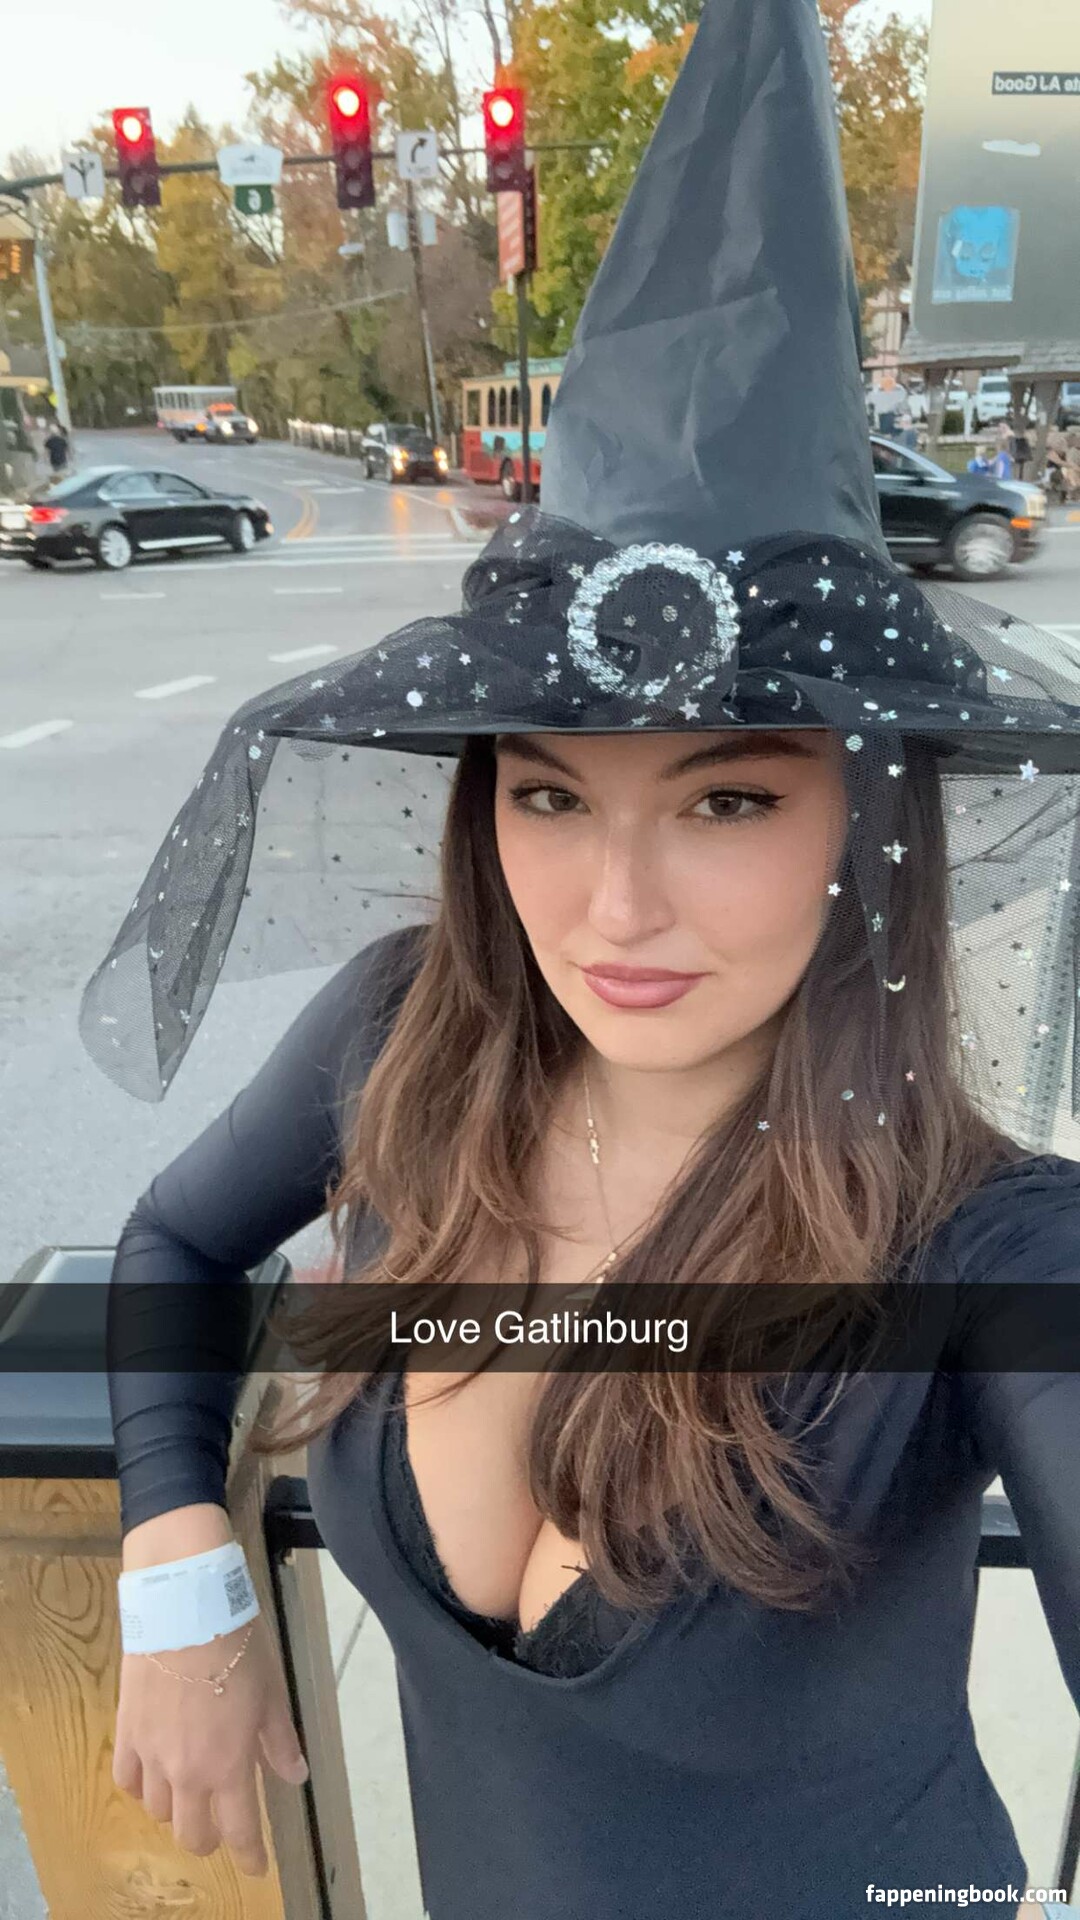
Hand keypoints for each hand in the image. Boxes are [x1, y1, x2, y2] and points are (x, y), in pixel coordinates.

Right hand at [112, 1612, 308, 1877]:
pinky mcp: (126, 1733)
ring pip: (158, 1811)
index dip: (249, 1855)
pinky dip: (140, 1788)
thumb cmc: (237, 1647)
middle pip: (192, 1833)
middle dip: (210, 1839)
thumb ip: (280, 1741)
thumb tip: (295, 1776)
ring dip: (177, 1810)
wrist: (184, 1610)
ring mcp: (152, 1755)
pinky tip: (151, 1775)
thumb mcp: (272, 1693)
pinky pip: (127, 1780)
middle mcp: (187, 1772)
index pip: (240, 1830)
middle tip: (222, 1827)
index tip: (256, 1866)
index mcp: (229, 1766)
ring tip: (189, 1792)